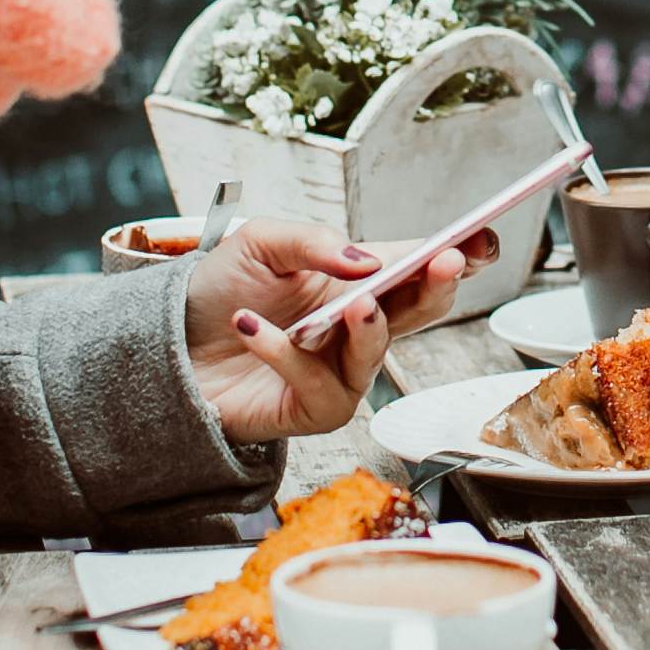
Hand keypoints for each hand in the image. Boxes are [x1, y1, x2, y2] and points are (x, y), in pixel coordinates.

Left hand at [181, 219, 497, 442]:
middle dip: (437, 286)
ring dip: (369, 327)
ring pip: (376, 354)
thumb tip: (365, 261)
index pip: (418, 265)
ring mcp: (341, 371)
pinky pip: (317, 384)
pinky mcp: (314, 409)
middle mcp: (358, 326)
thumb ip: (314, 241)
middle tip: (443, 263)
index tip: (482, 240)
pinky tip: (250, 328)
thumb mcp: (261, 242)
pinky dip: (283, 353)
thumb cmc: (219, 292)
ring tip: (355, 304)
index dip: (458, 254)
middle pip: (419, 310)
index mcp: (357, 279)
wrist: (167, 343)